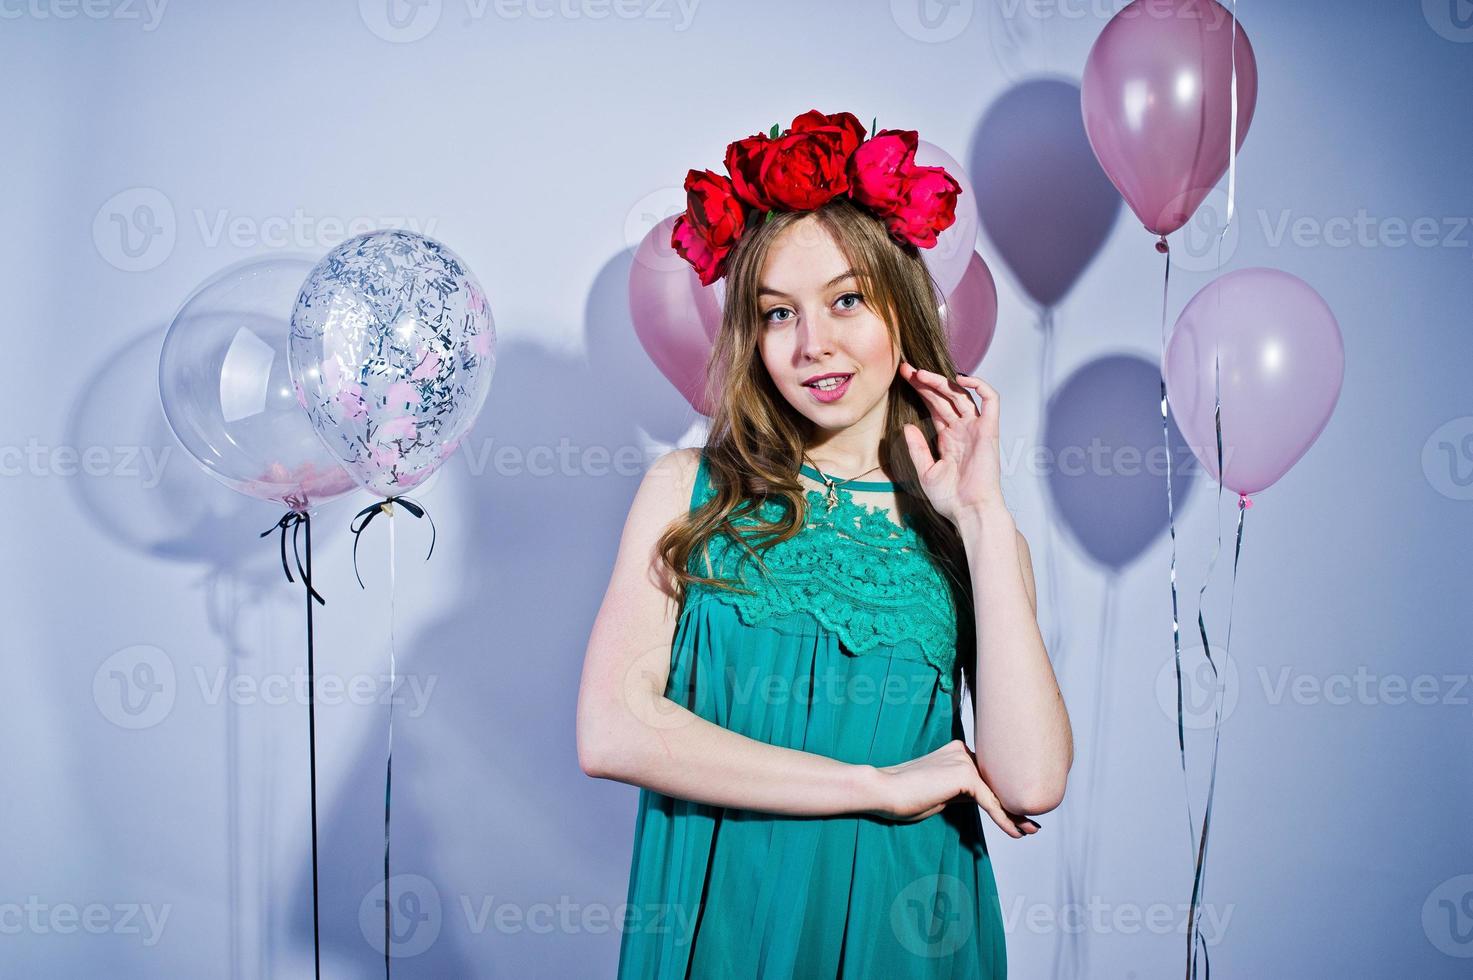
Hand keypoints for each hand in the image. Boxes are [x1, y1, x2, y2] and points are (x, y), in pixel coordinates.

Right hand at [867, 739, 1040, 837]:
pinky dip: (1004, 818)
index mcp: (956, 752)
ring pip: (996, 792)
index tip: (1021, 815)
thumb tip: (985, 802)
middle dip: (1014, 804)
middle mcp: (963, 751)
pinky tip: (1016, 832)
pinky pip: (990, 801)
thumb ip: (963, 792)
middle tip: (1032, 826)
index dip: (1004, 796)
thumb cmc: (905, 796)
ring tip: (1030, 830)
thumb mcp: (941, 794)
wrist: (884, 790)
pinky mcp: (964, 775)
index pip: (987, 776)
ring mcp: (963, 760)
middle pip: (996, 782)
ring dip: (1014, 814)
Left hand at [898, 362, 1004, 524]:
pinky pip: (991, 400)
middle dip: (925, 381)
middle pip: (944, 397)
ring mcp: (976, 428)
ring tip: (920, 373)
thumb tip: (907, 426)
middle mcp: (962, 429)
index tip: (902, 377)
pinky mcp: (990, 430)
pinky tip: (960, 378)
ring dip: (942, 381)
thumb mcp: (925, 471)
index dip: (920, 390)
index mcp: (948, 438)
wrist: (969, 511)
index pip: (933, 405)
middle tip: (905, 369)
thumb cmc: (950, 498)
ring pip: (961, 395)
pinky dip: (979, 385)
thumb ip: (917, 448)